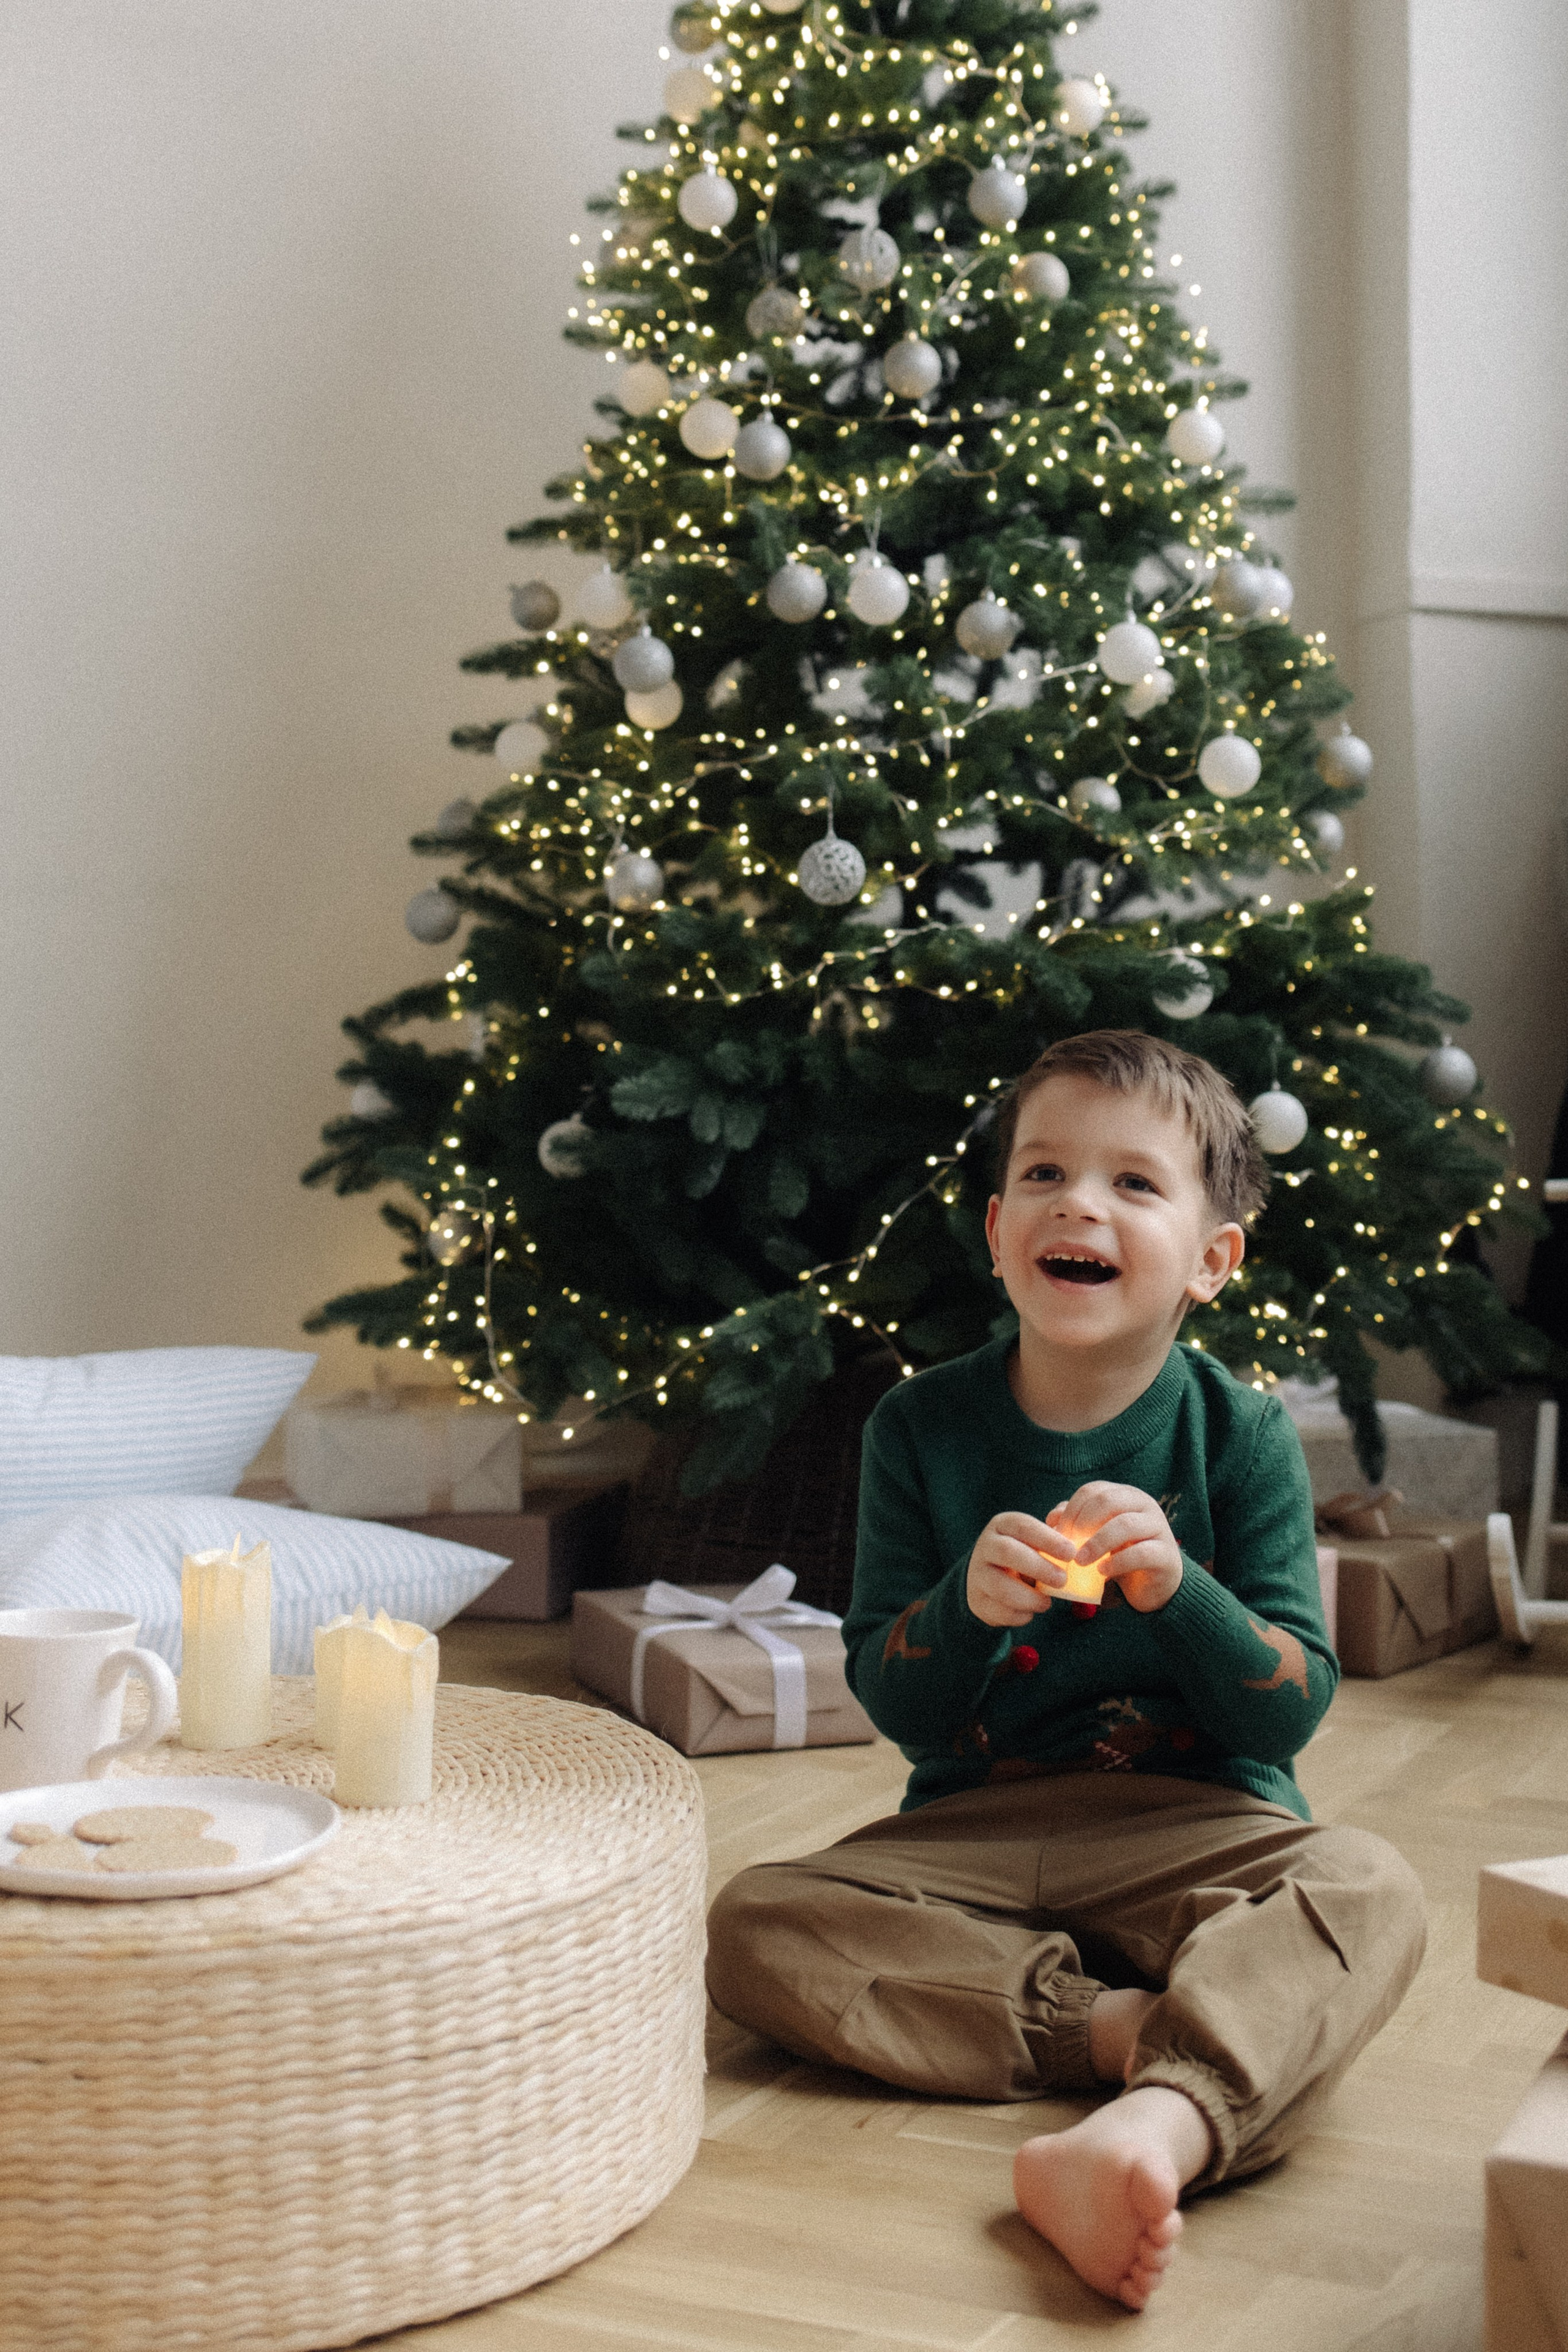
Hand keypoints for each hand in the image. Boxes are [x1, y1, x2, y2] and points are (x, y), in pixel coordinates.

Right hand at [967, 1512, 1075, 1628]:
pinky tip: (1030, 1611)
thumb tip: (1066, 1517)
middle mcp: (985, 1546)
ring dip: (1029, 1597)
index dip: (1048, 1539)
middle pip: (1008, 1552)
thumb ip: (1055, 1528)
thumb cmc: (1022, 1554)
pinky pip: (999, 1611)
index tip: (1071, 1553)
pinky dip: (1019, 1615)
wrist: (987, 1579)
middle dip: (1039, 1567)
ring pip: (1000, 1586)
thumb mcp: (1034, 1538)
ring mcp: (977, 1574)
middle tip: (1062, 1580)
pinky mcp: (977, 1601)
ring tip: (1046, 1602)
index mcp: (1002, 1525)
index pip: (1023, 1526)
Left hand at [1047, 1483, 1183, 1613]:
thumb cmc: (1121, 1555)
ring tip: (1079, 1561)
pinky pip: (1140, 1553)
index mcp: (1125, 1495)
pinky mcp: (1166, 1555)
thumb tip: (1052, 1518)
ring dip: (1096, 1543)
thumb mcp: (1095, 1537)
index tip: (1059, 1534)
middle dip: (1082, 1523)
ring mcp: (1159, 1527)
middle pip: (1108, 1501)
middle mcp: (1144, 1505)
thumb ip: (1076, 1523)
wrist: (1154, 1585)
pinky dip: (1117, 1563)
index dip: (1071, 1510)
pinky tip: (1102, 1572)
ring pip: (1124, 1524)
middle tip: (1068, 1546)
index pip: (1093, 1490)